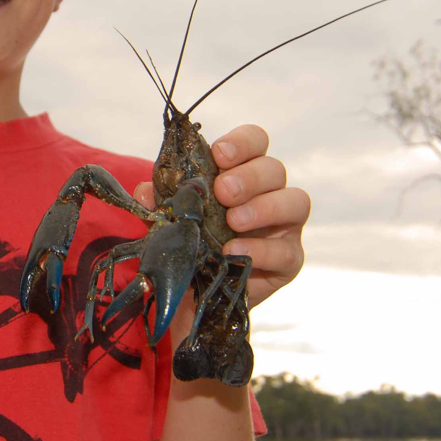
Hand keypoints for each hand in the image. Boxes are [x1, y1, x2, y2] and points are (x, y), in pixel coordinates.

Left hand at [133, 124, 308, 307]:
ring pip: (295, 201)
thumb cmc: (189, 247)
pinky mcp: (289, 261)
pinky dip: (260, 249)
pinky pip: (287, 250)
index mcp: (241, 174)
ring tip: (233, 221)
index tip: (219, 154)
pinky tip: (234, 253)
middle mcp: (268, 194)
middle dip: (249, 177)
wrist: (191, 298)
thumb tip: (145, 190)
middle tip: (223, 192)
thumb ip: (162, 204)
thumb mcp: (171, 222)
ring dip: (263, 207)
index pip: (255, 143)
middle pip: (274, 169)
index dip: (241, 142)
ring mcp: (284, 227)